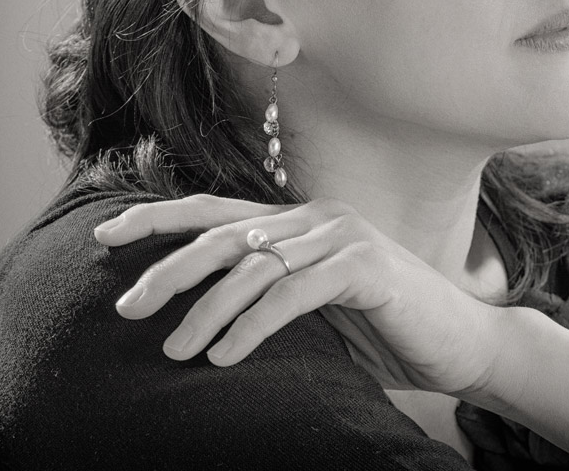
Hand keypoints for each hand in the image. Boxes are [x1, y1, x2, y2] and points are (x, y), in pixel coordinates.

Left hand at [93, 195, 505, 396]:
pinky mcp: (365, 266)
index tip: (107, 235)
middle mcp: (316, 219)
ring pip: (255, 265)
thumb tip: (192, 318)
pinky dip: (253, 326)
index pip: (218, 210)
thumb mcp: (315, 312)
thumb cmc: (383, 331)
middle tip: (126, 307)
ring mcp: (342, 237)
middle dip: (169, 267)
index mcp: (300, 223)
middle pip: (226, 233)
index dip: (161, 217)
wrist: (461, 342)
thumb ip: (269, 297)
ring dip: (206, 309)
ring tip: (173, 350)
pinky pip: (294, 294)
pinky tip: (225, 358)